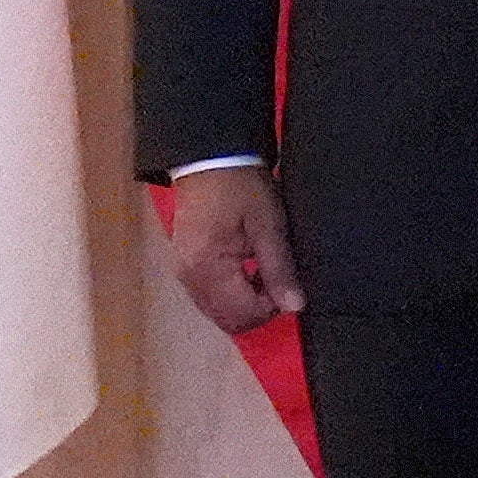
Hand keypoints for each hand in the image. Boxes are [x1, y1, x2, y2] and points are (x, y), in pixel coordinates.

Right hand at [165, 166, 301, 332]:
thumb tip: (294, 306)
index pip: (241, 315)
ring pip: (217, 311)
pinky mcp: (184, 264)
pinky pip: (209, 296)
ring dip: (244, 301)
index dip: (271, 307)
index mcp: (208, 268)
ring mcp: (183, 272)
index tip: (286, 282)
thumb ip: (279, 268)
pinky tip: (246, 268)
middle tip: (276, 278)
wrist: (209, 158)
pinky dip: (231, 291)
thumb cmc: (241, 187)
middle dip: (257, 308)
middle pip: (226, 319)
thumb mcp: (269, 225)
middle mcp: (189, 277)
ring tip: (263, 269)